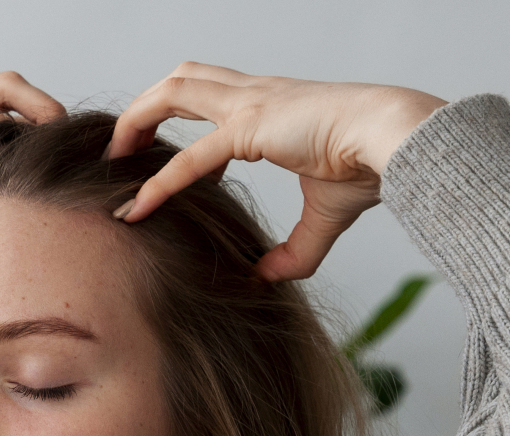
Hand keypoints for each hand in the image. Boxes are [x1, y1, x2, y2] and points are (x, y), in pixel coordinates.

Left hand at [107, 64, 445, 280]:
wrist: (395, 143)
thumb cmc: (368, 168)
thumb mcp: (324, 217)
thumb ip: (293, 251)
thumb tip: (266, 280)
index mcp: (268, 106)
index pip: (207, 98)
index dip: (173, 125)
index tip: (151, 164)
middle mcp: (253, 95)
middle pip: (181, 81)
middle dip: (142, 109)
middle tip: (118, 154)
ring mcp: (250, 104)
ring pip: (173, 92)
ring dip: (136, 122)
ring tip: (114, 165)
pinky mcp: (251, 127)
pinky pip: (191, 157)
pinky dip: (159, 182)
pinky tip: (136, 208)